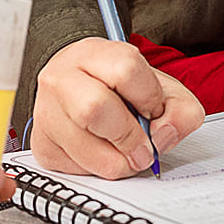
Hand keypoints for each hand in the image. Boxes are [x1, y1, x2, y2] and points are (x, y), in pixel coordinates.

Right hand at [28, 37, 205, 177]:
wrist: (82, 88)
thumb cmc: (122, 88)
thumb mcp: (161, 88)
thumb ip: (180, 109)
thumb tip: (164, 135)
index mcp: (94, 54)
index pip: (125, 70)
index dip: (149, 97)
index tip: (153, 110)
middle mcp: (61, 78)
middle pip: (95, 109)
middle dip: (130, 137)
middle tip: (143, 148)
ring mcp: (46, 112)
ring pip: (85, 149)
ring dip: (118, 161)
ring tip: (126, 153)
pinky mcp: (42, 145)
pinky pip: (76, 169)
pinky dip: (99, 170)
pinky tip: (103, 153)